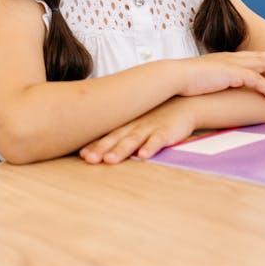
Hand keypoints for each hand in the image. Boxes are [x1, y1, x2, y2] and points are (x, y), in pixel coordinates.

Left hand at [80, 98, 197, 163]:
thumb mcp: (135, 122)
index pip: (105, 136)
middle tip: (89, 160)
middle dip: (101, 149)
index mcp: (124, 125)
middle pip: (115, 139)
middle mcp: (133, 126)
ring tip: (110, 160)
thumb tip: (97, 146)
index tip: (81, 155)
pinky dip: (150, 147)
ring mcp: (149, 128)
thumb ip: (119, 133)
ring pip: (133, 140)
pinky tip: (144, 155)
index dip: (93, 145)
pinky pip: (157, 140)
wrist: (182, 105)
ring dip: (121, 150)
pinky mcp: (166, 132)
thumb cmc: (154, 117)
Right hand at [177, 51, 264, 98]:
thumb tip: (212, 86)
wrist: (176, 76)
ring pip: (263, 65)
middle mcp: (231, 58)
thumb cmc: (184, 80)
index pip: (248, 56)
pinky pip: (257, 81)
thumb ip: (210, 79)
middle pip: (260, 57)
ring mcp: (233, 65)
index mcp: (224, 59)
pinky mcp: (233, 74)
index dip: (263, 57)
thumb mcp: (201, 78)